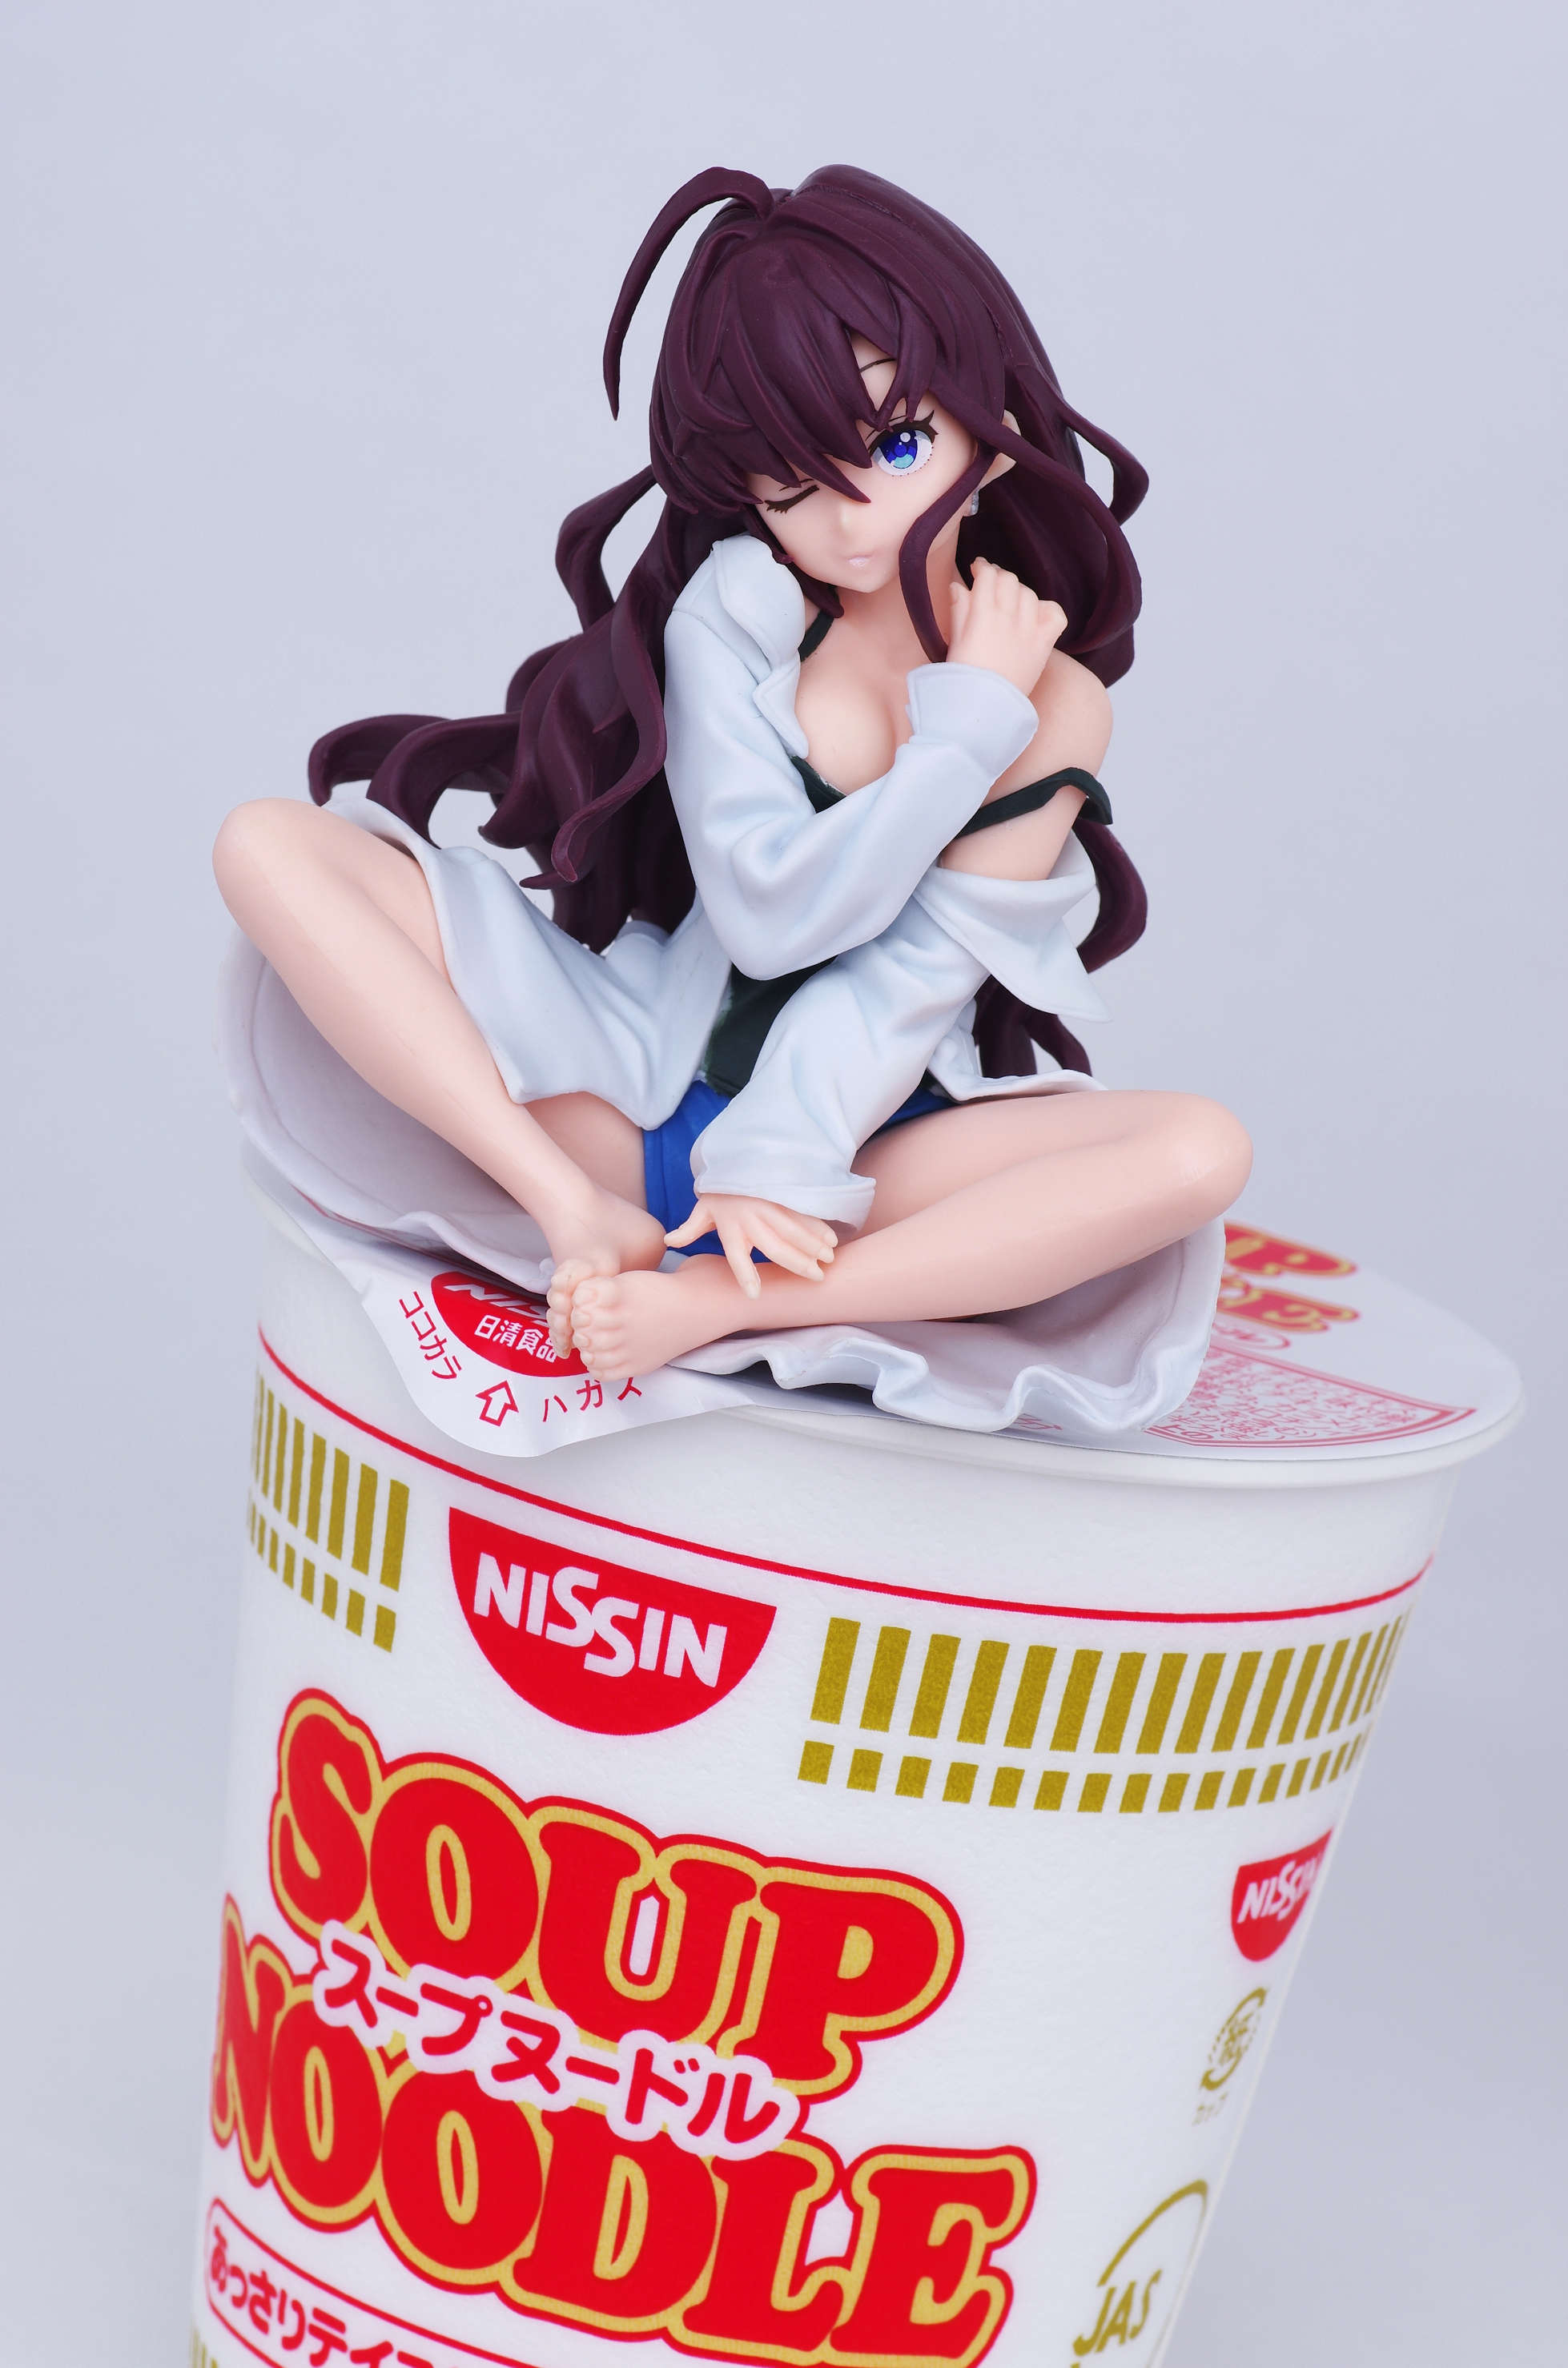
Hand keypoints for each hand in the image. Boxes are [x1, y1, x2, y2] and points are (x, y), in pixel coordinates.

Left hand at [664, 1194, 836, 1298]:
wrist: (733, 1156)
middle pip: (776, 1246)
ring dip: (813, 1246)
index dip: (745, 1276)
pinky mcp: (782, 1194)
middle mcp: (750, 1218)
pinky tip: (831, 1240)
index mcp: (730, 1227)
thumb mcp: (702, 1209)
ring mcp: (769, 1205)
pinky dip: (818, 1227)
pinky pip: (803, 1214)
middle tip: (816, 1278)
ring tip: (828, 1261)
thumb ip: (689, 1229)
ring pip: (795, 1230)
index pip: (737, 1256)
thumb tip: (668, 1241)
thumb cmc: (719, 1192)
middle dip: (798, 1264)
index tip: (754, 1295)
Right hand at [947, 559, 1066, 697]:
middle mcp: (1009, 618)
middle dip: (999, 577)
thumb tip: (959, 586)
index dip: (982, 568)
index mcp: (983, 614)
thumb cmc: (963, 678)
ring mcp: (1029, 630)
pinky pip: (1054, 615)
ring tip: (1010, 601)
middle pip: (1009, 581)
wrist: (984, 708)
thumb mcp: (954, 641)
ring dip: (1018, 592)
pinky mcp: (1043, 644)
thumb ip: (959, 609)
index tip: (978, 569)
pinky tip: (1035, 614)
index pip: (988, 576)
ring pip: (1029, 594)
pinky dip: (1046, 609)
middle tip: (992, 583)